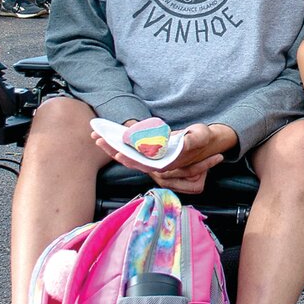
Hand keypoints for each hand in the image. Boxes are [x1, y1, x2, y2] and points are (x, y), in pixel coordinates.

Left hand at [88, 120, 228, 194]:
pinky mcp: (151, 155)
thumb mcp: (202, 136)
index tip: (117, 153)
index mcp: (169, 165)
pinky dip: (120, 145)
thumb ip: (194, 140)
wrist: (205, 142)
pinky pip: (133, 151)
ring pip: (130, 157)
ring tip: (98, 138)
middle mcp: (158, 167)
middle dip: (115, 151)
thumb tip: (184, 143)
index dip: (131, 159)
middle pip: (133, 161)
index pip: (146, 164)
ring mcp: (153, 161)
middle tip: (99, 141)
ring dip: (114, 148)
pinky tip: (109, 138)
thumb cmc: (204, 139)